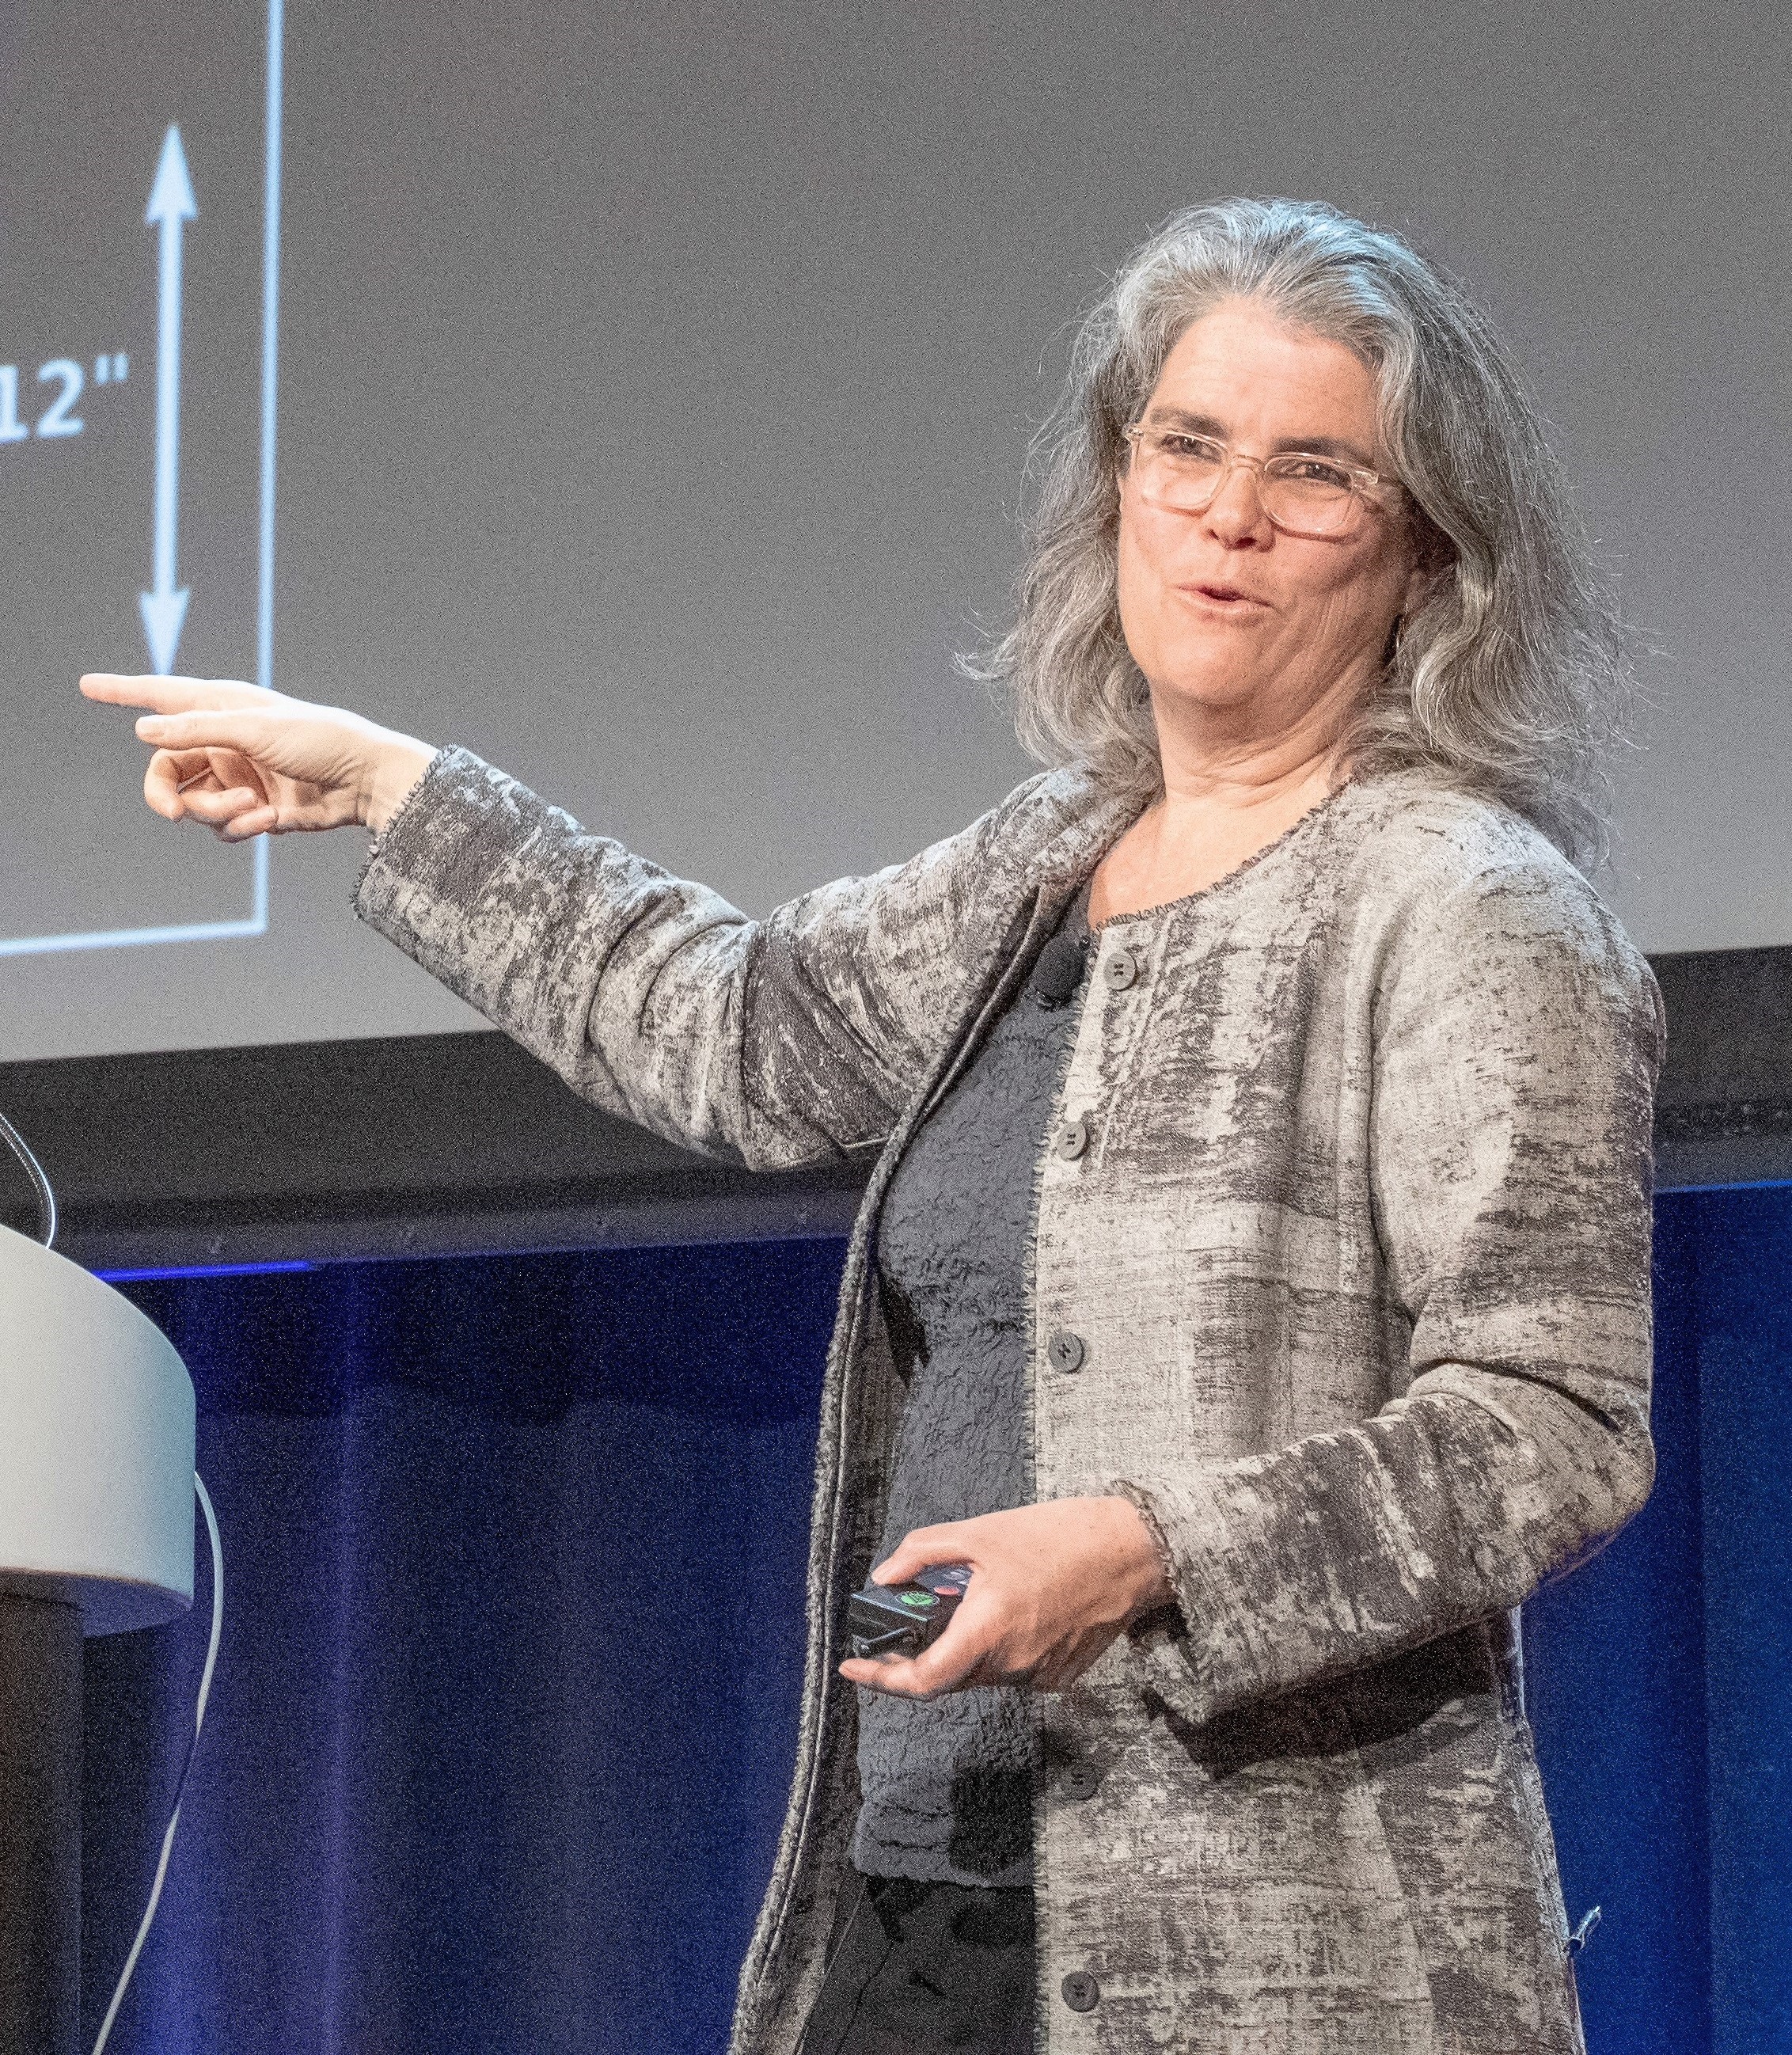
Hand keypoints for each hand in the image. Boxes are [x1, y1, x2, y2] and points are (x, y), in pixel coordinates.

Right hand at [80, 673, 437, 839]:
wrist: (366, 782)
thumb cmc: (319, 739)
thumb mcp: (255, 729)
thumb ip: (198, 728)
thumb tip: (144, 729)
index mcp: (222, 707)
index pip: (163, 696)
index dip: (124, 692)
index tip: (87, 685)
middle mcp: (223, 742)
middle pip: (165, 771)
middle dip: (165, 794)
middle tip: (172, 811)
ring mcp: (237, 777)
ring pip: (193, 805)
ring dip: (216, 811)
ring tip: (253, 805)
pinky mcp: (254, 810)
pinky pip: (223, 827)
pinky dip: (240, 827)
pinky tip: (269, 820)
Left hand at [838, 1496, 1173, 1700]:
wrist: (1133, 1551)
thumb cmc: (1059, 1535)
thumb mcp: (980, 1531)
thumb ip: (924, 1552)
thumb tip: (885, 1576)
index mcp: (989, 1628)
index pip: (924, 1680)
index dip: (882, 1679)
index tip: (854, 1668)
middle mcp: (1013, 1662)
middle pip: (950, 1676)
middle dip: (921, 1653)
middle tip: (906, 1621)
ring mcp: (1039, 1675)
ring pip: (981, 1673)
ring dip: (962, 1648)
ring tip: (968, 1601)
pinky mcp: (1061, 1676)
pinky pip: (1012, 1669)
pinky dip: (997, 1648)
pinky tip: (1010, 1608)